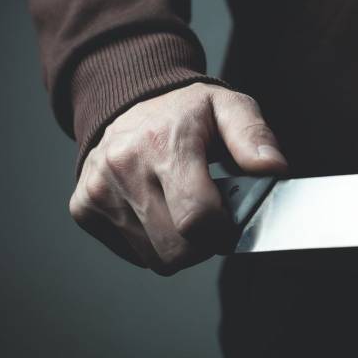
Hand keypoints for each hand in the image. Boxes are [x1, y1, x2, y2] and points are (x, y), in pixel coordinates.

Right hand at [68, 82, 288, 274]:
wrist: (127, 99)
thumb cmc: (185, 111)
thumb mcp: (228, 107)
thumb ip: (254, 137)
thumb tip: (274, 168)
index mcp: (163, 144)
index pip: (197, 218)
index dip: (222, 230)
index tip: (227, 218)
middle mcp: (124, 167)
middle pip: (175, 249)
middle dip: (201, 243)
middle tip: (207, 216)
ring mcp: (99, 190)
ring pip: (153, 259)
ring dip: (176, 244)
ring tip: (178, 206)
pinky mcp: (83, 207)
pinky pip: (131, 254)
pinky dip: (150, 242)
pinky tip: (154, 208)